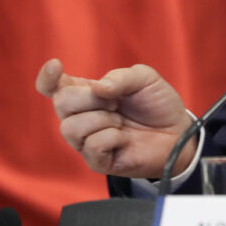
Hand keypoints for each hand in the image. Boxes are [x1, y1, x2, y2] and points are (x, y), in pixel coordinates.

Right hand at [35, 59, 195, 178]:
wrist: (177, 132)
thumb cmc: (157, 104)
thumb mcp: (146, 79)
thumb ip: (121, 77)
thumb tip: (97, 88)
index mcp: (87, 94)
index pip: (53, 87)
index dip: (47, 78)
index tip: (55, 65)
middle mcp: (81, 117)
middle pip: (61, 102)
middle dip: (89, 97)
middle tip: (116, 101)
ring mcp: (86, 140)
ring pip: (70, 127)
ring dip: (102, 119)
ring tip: (121, 120)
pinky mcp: (97, 161)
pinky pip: (92, 145)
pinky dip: (112, 137)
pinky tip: (124, 138)